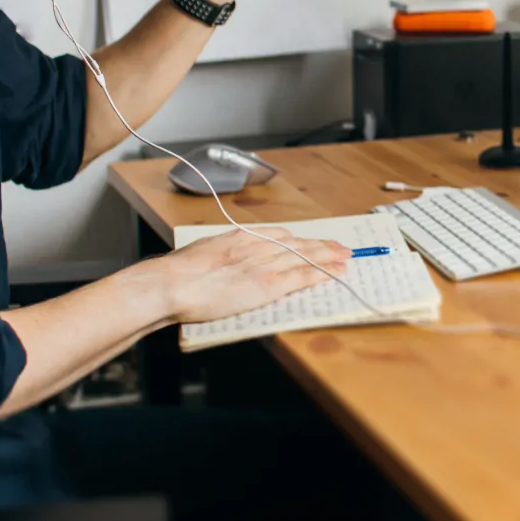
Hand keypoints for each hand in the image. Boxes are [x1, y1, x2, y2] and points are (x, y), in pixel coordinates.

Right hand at [155, 227, 350, 323]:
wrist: (173, 282)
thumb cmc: (179, 272)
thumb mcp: (203, 253)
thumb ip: (220, 255)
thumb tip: (221, 260)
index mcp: (240, 237)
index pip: (279, 235)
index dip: (299, 239)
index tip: (311, 240)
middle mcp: (257, 246)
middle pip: (297, 243)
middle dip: (321, 245)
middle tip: (340, 247)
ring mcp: (264, 265)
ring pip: (305, 257)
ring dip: (328, 257)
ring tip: (346, 257)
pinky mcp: (267, 285)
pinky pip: (301, 277)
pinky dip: (321, 274)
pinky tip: (336, 273)